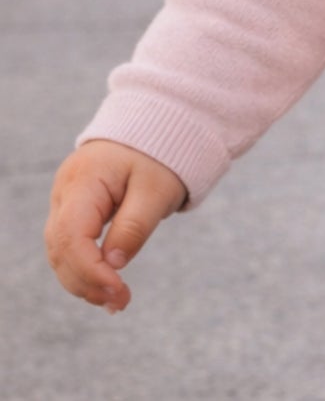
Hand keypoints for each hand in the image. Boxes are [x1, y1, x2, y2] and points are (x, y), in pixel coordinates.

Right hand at [45, 140, 186, 312]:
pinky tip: (106, 285)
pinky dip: (86, 266)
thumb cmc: (160, 153)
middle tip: (120, 302)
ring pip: (61, 251)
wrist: (157, 125)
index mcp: (83, 179)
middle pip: (61, 248)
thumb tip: (114, 265)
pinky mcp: (74, 208)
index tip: (118, 290)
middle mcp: (65, 191)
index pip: (72, 236)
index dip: (90, 270)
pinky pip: (71, 244)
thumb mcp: (157, 188)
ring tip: (116, 300)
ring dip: (84, 280)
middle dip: (86, 281)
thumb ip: (135, 225)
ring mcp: (65, 199)